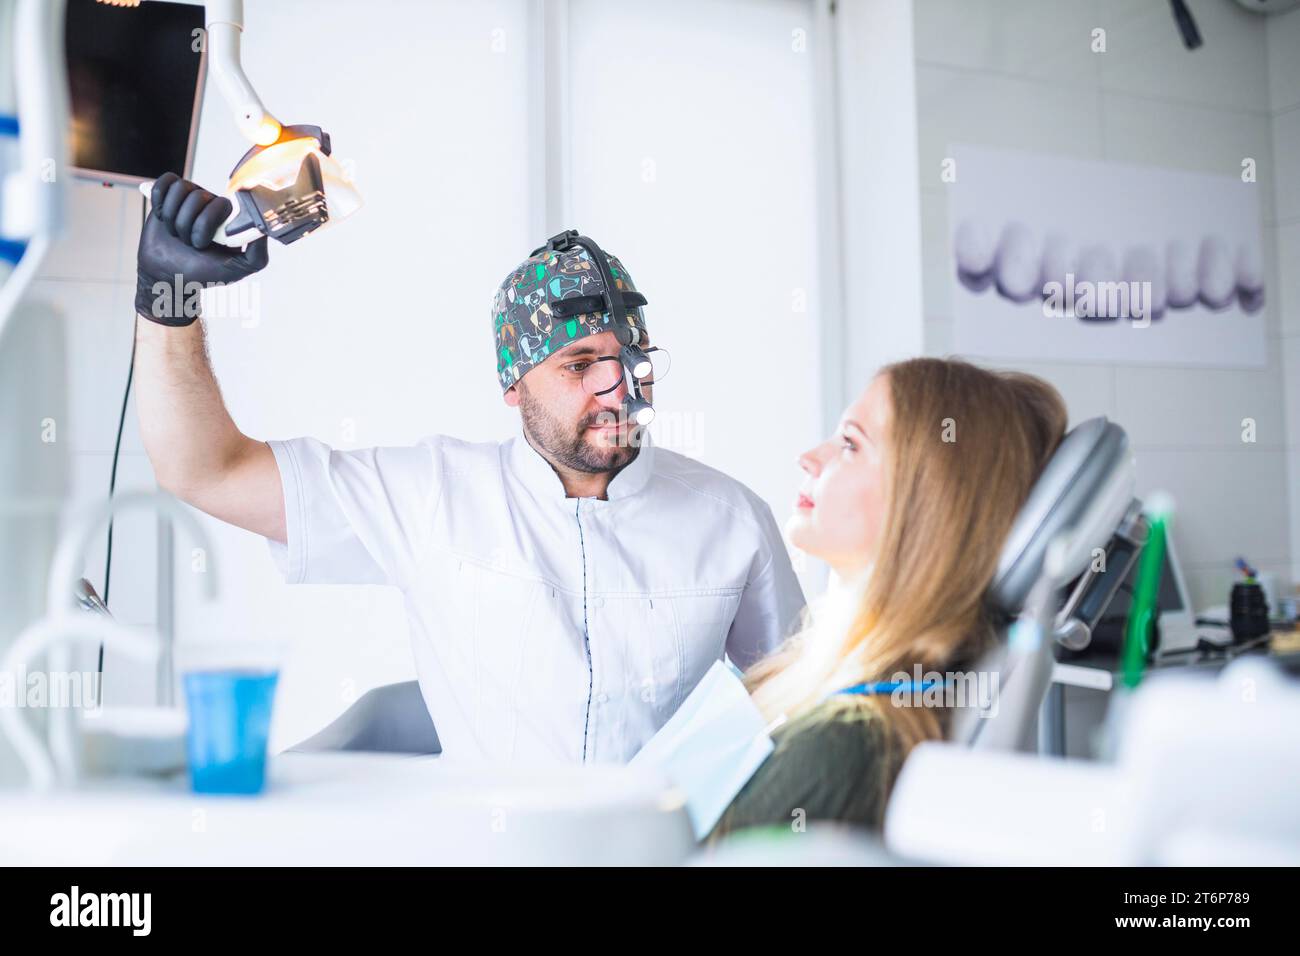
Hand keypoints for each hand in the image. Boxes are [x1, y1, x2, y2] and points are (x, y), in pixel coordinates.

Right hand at [135, 172, 268, 325]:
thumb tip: (264, 229)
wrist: (168, 275)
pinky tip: (161, 216)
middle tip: (187, 241)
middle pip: (197, 196)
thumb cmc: (202, 272)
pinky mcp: (168, 195)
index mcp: (229, 216)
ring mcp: (189, 197)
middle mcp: (211, 202)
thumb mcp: (235, 269)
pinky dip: (159, 201)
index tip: (202, 244)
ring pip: (179, 189)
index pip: (221, 204)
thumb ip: (256, 254)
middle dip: (187, 225)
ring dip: (172, 217)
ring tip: (176, 232)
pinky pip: (164, 183)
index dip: (205, 225)